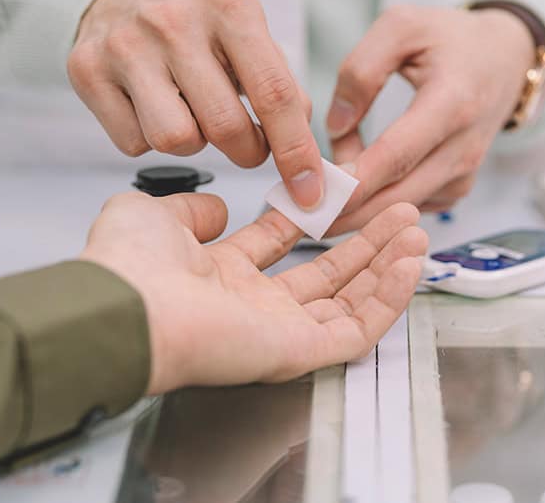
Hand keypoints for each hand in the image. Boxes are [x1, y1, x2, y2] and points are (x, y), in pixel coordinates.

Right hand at [69, 0, 323, 208]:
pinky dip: (150, 138)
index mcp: (228, 5)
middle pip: (224, 127)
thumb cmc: (195, 19)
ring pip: (176, 141)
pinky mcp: (87, 71)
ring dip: (194, 142)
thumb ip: (278, 83)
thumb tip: (302, 151)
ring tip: (191, 111)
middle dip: (247, 152)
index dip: (296, 151)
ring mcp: (125, 46)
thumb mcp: (246, 30)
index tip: (309, 190)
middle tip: (249, 146)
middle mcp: (173, 21)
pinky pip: (134, 144)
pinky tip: (151, 106)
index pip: (273, 94)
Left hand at [80, 192, 426, 393]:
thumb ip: (190, 208)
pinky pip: (357, 330)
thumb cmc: (129, 268)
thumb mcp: (155, 215)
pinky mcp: (299, 352)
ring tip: (416, 231)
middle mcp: (254, 306)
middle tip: (398, 212)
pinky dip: (389, 299)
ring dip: (386, 266)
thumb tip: (218, 206)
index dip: (314, 218)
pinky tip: (410, 264)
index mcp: (221, 275)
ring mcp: (280, 331)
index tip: (342, 191)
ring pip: (350, 302)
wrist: (128, 310)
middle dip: (365, 241)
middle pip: (326, 274)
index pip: (280, 246)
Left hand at [325, 6, 534, 232]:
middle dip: (346, 213)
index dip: (355, 181)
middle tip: (298, 220)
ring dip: (357, 212)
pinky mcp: (457, 187)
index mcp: (452, 102)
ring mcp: (464, 173)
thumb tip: (335, 127)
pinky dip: (378, 206)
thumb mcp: (402, 26)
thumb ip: (362, 70)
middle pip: (398, 196)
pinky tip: (349, 194)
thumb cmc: (450, 39)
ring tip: (312, 207)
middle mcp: (464, 147)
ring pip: (402, 208)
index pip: (397, 154)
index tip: (314, 195)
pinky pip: (411, 205)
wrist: (506, 58)